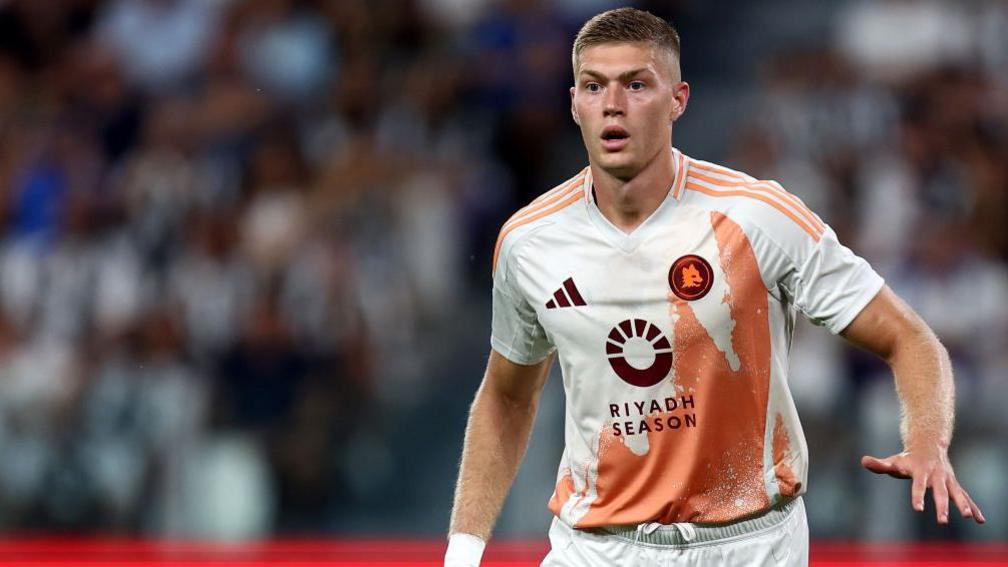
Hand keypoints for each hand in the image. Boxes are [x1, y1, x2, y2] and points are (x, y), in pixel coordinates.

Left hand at [861, 448, 984, 524]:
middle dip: (942, 506)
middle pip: (940, 492)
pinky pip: (966, 497)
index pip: (918, 485)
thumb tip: (864, 461)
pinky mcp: (954, 485)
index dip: (917, 496)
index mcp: (921, 471)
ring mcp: (948, 480)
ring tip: (970, 517)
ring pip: (957, 493)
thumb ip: (880, 464)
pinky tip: (981, 520)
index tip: (917, 509)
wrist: (929, 445)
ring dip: (964, 505)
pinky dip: (974, 507)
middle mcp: (937, 475)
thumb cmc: (907, 458)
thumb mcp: (894, 461)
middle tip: (942, 520)